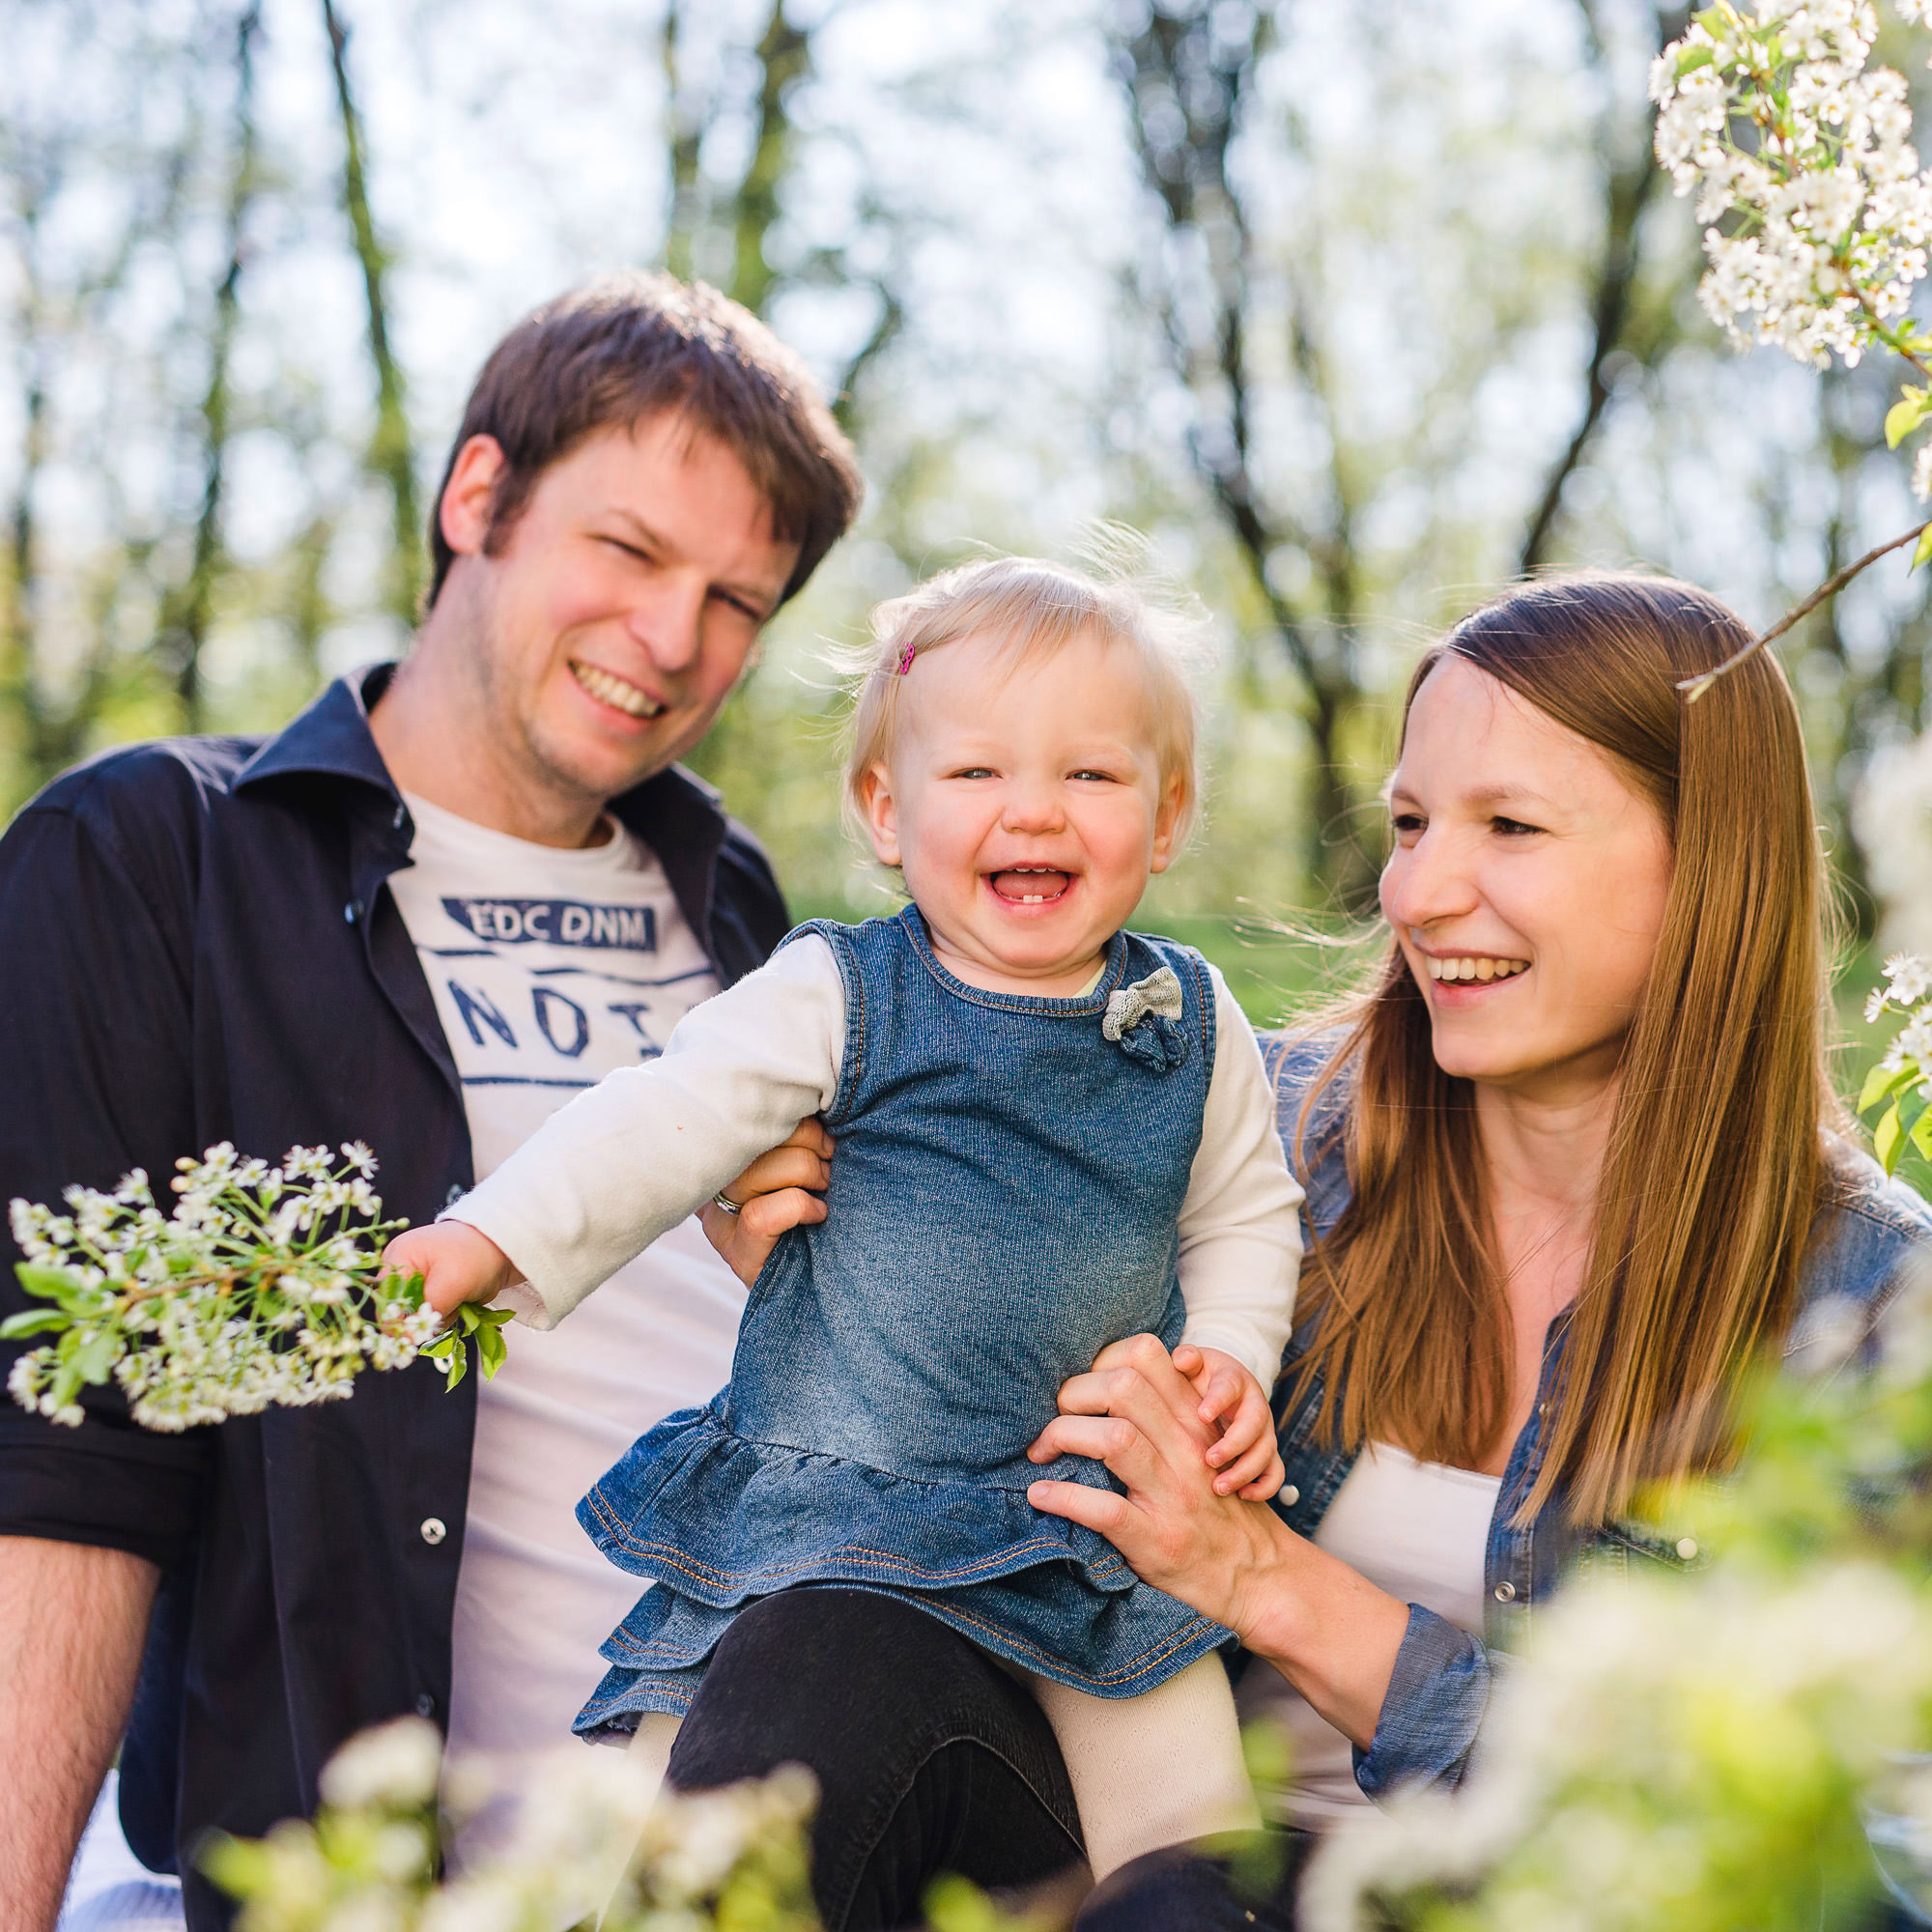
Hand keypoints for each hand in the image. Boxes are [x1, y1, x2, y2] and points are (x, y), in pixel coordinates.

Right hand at [382, 1220, 518, 1317]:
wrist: (504, 1247)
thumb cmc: (478, 1255)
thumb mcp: (453, 1282)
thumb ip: (429, 1309)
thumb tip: (407, 1338)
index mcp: (397, 1258)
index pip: (386, 1302)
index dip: (400, 1321)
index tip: (423, 1330)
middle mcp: (400, 1270)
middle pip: (399, 1312)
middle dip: (425, 1318)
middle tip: (450, 1306)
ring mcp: (415, 1281)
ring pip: (417, 1317)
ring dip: (439, 1317)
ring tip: (459, 1299)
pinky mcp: (430, 1291)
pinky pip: (431, 1315)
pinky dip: (446, 1314)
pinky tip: (461, 1302)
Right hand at [699, 1119, 832, 1287]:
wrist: (824, 1287)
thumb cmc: (820, 1214)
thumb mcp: (809, 1164)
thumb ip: (801, 1135)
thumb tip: (820, 1098)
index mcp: (730, 1155)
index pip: (745, 1115)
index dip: (791, 1116)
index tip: (825, 1127)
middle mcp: (716, 1185)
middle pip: (751, 1140)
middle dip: (805, 1142)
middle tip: (831, 1160)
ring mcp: (722, 1222)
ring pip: (754, 1174)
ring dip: (805, 1172)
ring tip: (826, 1185)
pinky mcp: (737, 1253)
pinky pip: (760, 1215)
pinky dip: (799, 1206)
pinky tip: (819, 1213)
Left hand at [1025, 1333, 1412, 1749]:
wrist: (1258, 1575)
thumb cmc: (1218, 1506)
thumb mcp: (1204, 1446)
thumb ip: (1167, 1413)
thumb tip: (1101, 1385)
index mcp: (1195, 1420)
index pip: (1145, 1355)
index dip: (1100, 1361)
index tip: (1080, 1389)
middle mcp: (1187, 1448)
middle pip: (1123, 1386)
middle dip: (1072, 1394)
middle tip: (1053, 1419)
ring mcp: (1174, 1494)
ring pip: (1113, 1438)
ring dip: (1062, 1437)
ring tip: (1040, 1452)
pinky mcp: (1157, 1539)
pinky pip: (1103, 1508)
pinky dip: (1063, 1497)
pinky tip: (1040, 1495)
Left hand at [1175, 1343, 1286, 1499]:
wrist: (1225, 1387)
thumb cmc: (1202, 1376)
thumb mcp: (1194, 1362)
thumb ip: (1187, 1358)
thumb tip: (1183, 1359)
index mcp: (1234, 1380)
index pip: (1229, 1386)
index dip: (1218, 1400)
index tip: (1202, 1415)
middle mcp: (1254, 1405)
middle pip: (1255, 1423)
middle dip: (1234, 1444)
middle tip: (1210, 1459)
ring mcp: (1264, 1430)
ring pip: (1266, 1451)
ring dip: (1245, 1471)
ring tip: (1219, 1487)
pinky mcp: (1267, 1452)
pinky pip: (1276, 1472)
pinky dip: (1264, 1487)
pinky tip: (1242, 1496)